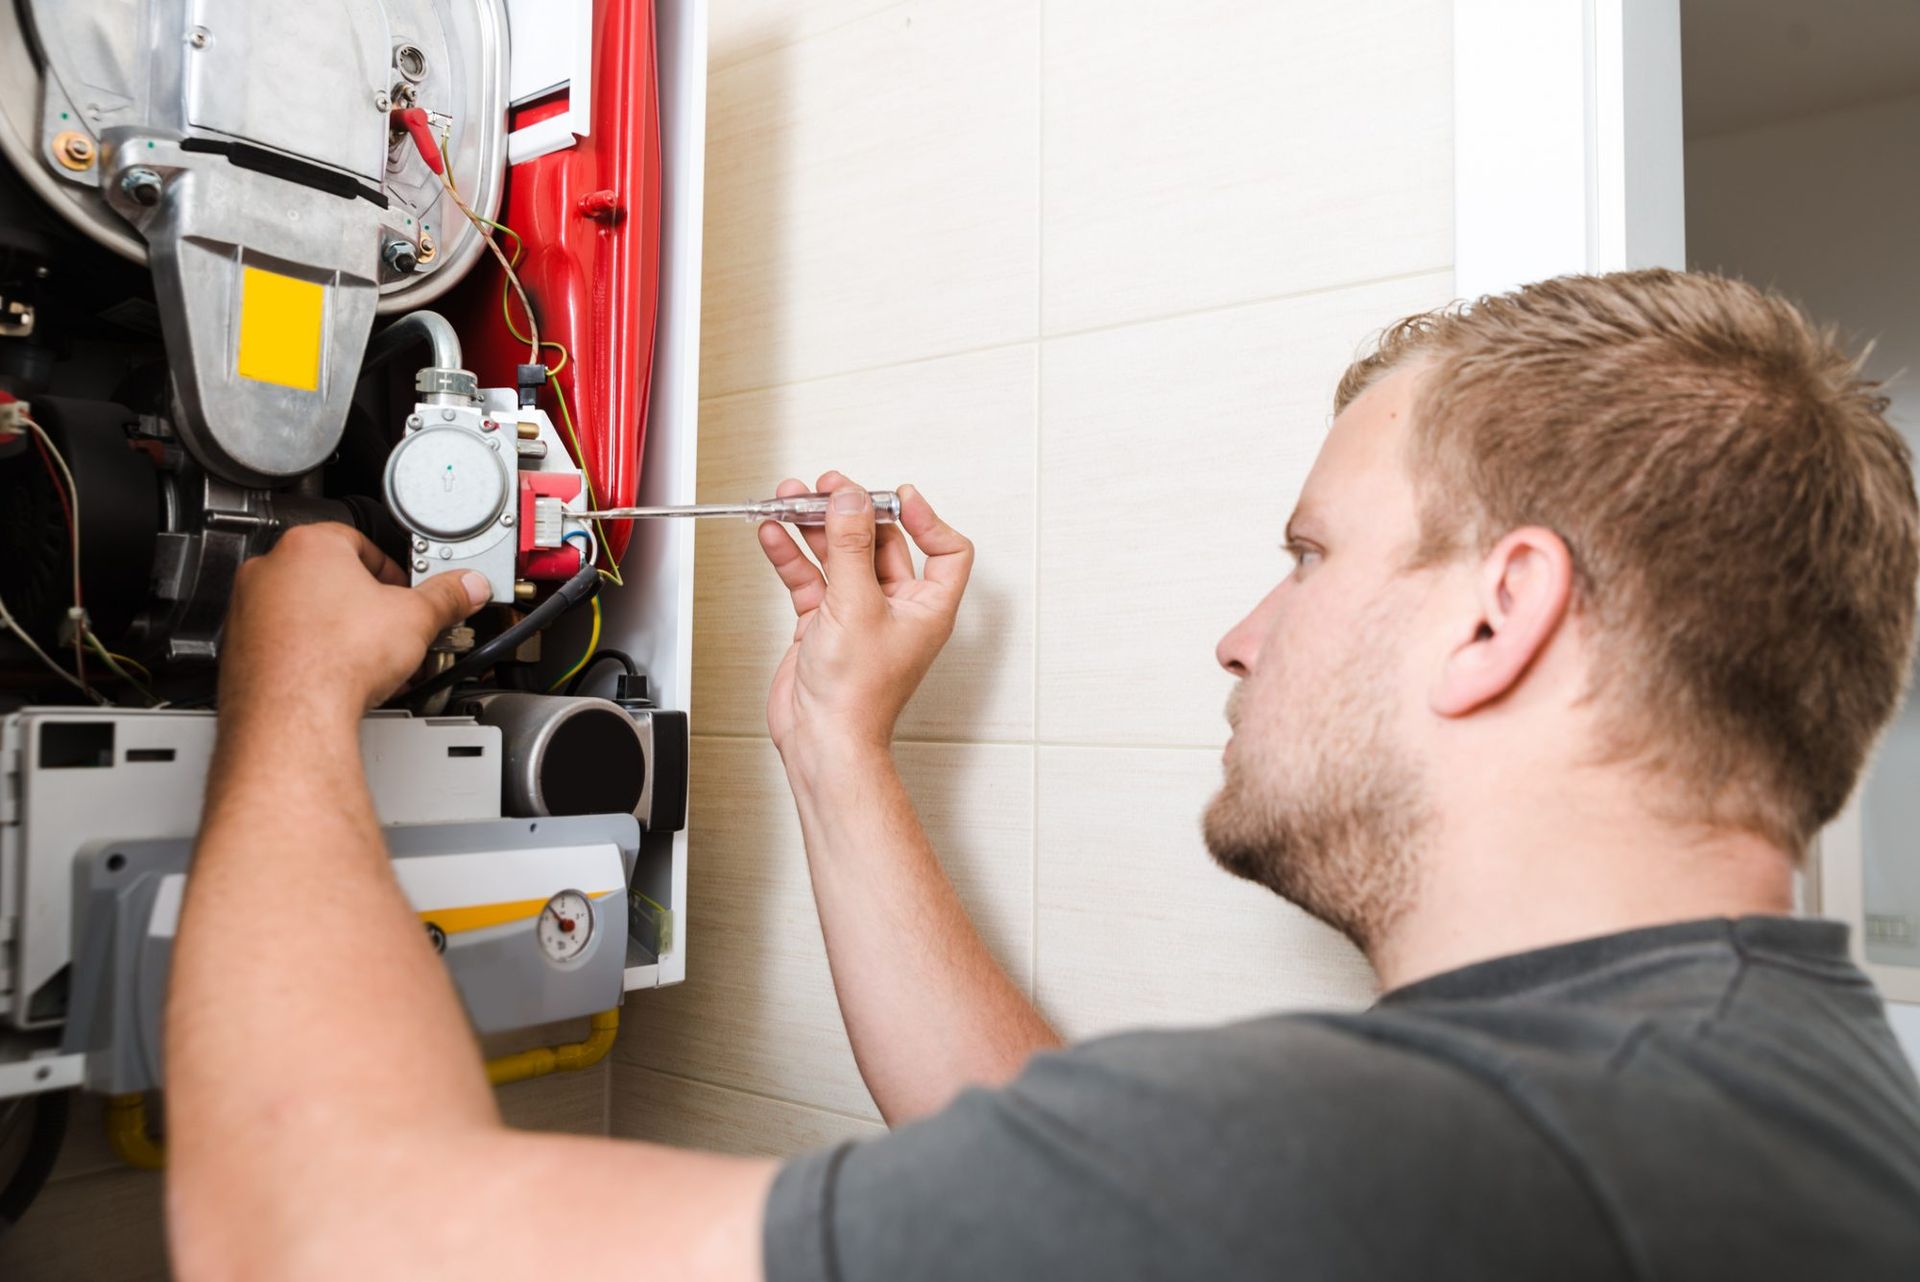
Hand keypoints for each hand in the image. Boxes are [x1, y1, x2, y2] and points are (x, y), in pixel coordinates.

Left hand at [219, 523, 489, 724]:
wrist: (291, 715)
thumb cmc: (333, 661)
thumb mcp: (415, 619)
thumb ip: (445, 597)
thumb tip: (466, 588)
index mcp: (309, 545)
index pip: (361, 542)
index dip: (392, 570)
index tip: (406, 592)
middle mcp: (268, 570)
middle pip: (329, 575)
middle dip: (363, 601)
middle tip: (389, 625)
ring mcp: (247, 608)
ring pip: (302, 608)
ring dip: (335, 626)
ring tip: (363, 654)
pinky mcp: (238, 647)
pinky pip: (281, 639)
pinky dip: (306, 650)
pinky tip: (332, 672)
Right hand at [757, 473, 973, 767]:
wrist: (822, 740)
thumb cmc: (857, 696)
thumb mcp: (857, 605)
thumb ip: (851, 547)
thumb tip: (851, 501)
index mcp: (927, 607)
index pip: (946, 551)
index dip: (927, 519)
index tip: (896, 498)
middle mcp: (896, 608)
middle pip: (881, 544)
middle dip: (852, 513)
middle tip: (826, 489)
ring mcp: (858, 615)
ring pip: (840, 556)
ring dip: (815, 527)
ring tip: (790, 500)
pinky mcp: (823, 625)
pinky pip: (809, 579)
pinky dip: (792, 556)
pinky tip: (775, 535)